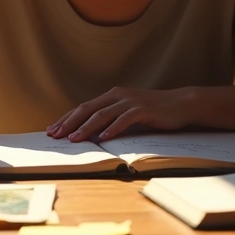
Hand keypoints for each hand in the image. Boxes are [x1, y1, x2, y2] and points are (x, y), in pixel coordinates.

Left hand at [46, 87, 190, 141]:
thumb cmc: (154, 111)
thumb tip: (92, 134)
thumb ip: (112, 118)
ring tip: (74, 139)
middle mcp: (118, 95)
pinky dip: (113, 128)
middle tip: (55, 135)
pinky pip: (125, 119)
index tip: (52, 129)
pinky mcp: (144, 109)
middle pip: (88, 109)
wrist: (181, 104)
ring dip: (87, 127)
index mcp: (112, 96)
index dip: (67, 118)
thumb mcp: (128, 113)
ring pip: (103, 114)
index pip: (84, 107)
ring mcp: (131, 101)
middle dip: (69, 123)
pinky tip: (104, 137)